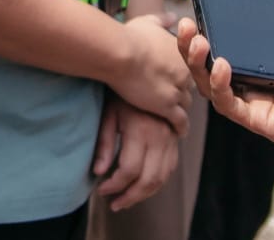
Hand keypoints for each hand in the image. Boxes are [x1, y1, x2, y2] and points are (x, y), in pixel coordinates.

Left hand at [91, 95, 180, 210]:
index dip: (114, 185)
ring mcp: (171, 138)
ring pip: (162, 178)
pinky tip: (142, 186)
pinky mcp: (175, 139)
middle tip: (114, 204)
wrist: (142, 71)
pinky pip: (170, 168)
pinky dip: (157, 182)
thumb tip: (98, 172)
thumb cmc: (120, 92)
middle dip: (130, 196)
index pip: (129, 170)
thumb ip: (104, 144)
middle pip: (149, 179)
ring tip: (126, 200)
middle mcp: (161, 136)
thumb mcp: (108, 114)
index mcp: (141, 130)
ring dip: (144, 194)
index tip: (101, 190)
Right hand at [112, 14, 192, 134]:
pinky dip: (180, 128)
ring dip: (181, 110)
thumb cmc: (130, 36)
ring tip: (177, 119)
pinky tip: (179, 133)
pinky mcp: (167, 107)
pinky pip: (180, 122)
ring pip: (186, 105)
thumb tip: (173, 17)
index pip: (189, 68)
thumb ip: (162, 20)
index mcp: (182, 53)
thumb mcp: (148, 22)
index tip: (174, 79)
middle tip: (175, 99)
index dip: (180, 75)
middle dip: (182, 93)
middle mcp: (185, 73)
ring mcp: (177, 91)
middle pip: (190, 88)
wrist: (121, 53)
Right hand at [177, 0, 273, 170]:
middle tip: (186, 23)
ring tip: (197, 39)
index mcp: (263, 63)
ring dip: (196, 61)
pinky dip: (219, 83)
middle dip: (190, 44)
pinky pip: (226, 101)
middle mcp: (251, 81)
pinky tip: (222, 64)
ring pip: (207, 82)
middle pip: (207, 62)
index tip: (201, 7)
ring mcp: (249, 100)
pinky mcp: (252, 117)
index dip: (211, 27)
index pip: (228, 43)